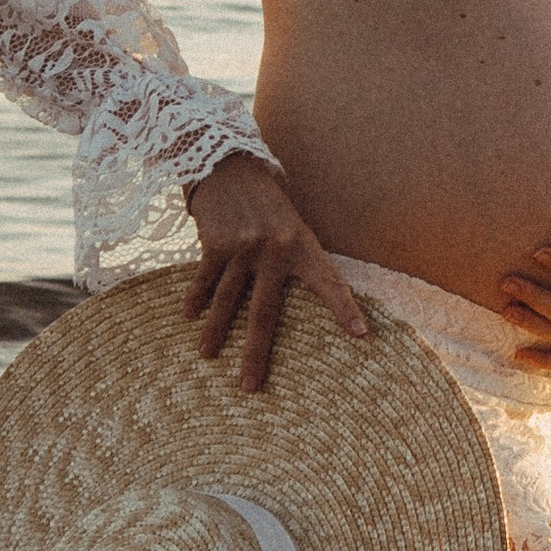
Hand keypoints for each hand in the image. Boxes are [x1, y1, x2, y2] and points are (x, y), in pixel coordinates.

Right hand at [184, 155, 369, 393]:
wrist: (228, 163)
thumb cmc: (265, 202)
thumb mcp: (291, 225)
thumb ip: (295, 259)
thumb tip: (296, 299)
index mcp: (303, 246)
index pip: (330, 281)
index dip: (345, 308)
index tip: (361, 334)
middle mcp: (276, 250)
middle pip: (266, 313)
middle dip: (256, 353)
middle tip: (249, 387)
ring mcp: (244, 247)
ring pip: (228, 301)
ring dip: (215, 332)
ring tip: (207, 356)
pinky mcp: (216, 242)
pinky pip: (205, 280)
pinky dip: (196, 299)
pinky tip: (189, 316)